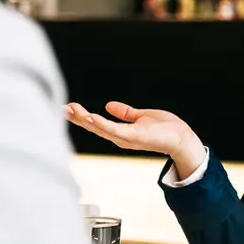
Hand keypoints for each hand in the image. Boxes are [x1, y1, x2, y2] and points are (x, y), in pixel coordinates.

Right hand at [65, 101, 202, 162]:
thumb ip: (125, 113)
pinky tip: (90, 117)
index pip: (96, 123)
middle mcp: (120, 137)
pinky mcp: (134, 137)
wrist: (182, 137)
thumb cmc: (165, 129)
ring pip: (100, 129)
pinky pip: (114, 130)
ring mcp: (126, 138)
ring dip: (85, 120)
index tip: (69, 107)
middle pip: (94, 127)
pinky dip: (102, 124)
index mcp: (120, 132)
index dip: (82, 116)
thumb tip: (109, 105)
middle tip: (62, 108)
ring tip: (71, 111)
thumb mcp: (141, 117)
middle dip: (77, 118)